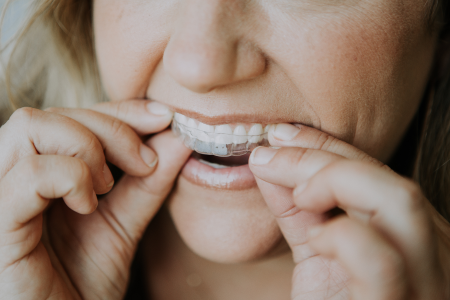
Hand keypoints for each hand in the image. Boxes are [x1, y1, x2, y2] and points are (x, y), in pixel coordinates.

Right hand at [0, 100, 191, 299]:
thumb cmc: (85, 282)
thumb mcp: (125, 223)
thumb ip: (149, 181)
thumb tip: (178, 136)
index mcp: (41, 172)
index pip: (75, 115)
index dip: (120, 110)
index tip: (164, 118)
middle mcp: (12, 176)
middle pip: (52, 114)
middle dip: (111, 129)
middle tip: (144, 164)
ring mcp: (0, 197)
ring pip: (31, 127)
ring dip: (87, 148)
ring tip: (106, 188)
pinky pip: (29, 175)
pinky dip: (70, 178)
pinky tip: (87, 207)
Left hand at [249, 123, 449, 299]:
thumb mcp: (318, 255)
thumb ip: (301, 211)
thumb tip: (270, 161)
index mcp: (414, 242)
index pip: (375, 175)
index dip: (326, 146)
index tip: (280, 133)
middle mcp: (433, 260)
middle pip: (389, 182)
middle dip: (324, 157)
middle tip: (271, 154)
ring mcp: (427, 287)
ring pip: (398, 203)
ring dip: (334, 180)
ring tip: (295, 190)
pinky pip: (379, 260)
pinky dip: (340, 234)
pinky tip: (315, 234)